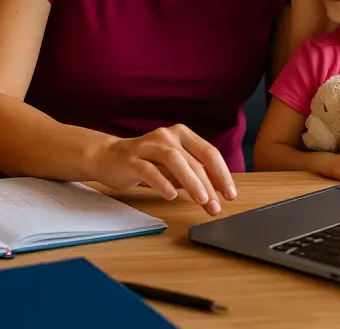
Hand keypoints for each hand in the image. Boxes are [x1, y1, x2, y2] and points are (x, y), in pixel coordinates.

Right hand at [88, 124, 236, 216]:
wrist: (109, 157)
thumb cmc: (147, 163)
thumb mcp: (174, 169)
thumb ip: (194, 176)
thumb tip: (218, 192)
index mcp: (182, 134)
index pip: (209, 152)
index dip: (222, 174)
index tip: (230, 195)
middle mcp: (167, 136)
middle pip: (193, 159)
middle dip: (208, 184)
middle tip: (216, 206)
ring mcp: (148, 145)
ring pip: (174, 160)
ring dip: (191, 181)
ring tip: (201, 200)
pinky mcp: (131, 158)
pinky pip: (149, 170)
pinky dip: (162, 182)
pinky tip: (171, 196)